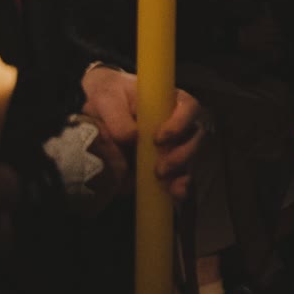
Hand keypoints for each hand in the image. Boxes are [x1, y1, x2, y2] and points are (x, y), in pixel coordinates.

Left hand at [81, 64, 208, 202]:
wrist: (96, 116)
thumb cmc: (108, 97)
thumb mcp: (106, 97)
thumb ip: (116, 114)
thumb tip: (131, 136)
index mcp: (169, 101)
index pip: (189, 107)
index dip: (181, 123)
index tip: (158, 138)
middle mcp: (178, 124)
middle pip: (196, 137)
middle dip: (183, 154)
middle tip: (160, 168)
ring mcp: (173, 147)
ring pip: (193, 159)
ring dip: (182, 172)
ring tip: (164, 182)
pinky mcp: (166, 168)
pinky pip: (182, 178)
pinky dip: (181, 188)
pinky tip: (174, 195)